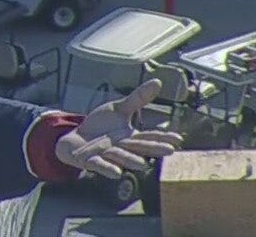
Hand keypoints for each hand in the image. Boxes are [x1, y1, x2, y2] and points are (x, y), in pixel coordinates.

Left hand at [55, 79, 183, 178]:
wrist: (76, 140)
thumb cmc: (101, 127)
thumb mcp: (119, 109)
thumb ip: (138, 99)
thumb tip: (158, 82)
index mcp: (130, 136)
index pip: (149, 136)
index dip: (163, 138)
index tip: (178, 138)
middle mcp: (122, 148)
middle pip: (138, 148)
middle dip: (152, 149)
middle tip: (169, 151)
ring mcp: (107, 155)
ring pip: (120, 157)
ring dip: (130, 160)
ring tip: (142, 164)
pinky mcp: (91, 160)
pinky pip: (100, 164)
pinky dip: (107, 168)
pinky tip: (116, 172)